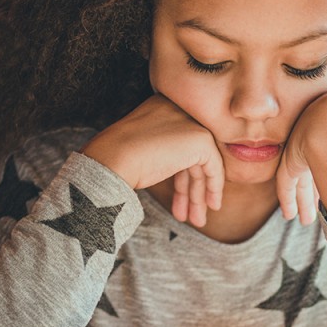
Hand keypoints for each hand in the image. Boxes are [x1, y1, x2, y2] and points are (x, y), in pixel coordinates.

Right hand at [81, 95, 224, 226]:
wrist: (112, 159)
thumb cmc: (116, 158)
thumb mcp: (143, 148)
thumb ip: (165, 152)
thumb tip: (187, 177)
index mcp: (163, 105)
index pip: (179, 143)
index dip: (182, 173)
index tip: (181, 197)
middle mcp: (180, 109)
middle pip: (191, 154)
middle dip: (191, 187)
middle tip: (191, 214)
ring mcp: (192, 122)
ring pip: (203, 162)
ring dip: (199, 194)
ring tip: (197, 221)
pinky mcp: (201, 138)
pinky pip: (214, 166)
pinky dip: (213, 187)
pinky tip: (209, 207)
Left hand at [276, 88, 326, 218]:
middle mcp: (314, 143)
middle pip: (311, 174)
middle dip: (313, 196)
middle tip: (314, 215)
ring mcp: (300, 151)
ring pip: (298, 182)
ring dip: (302, 203)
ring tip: (305, 221)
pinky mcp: (291, 159)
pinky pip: (284, 183)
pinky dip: (287, 199)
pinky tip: (289, 215)